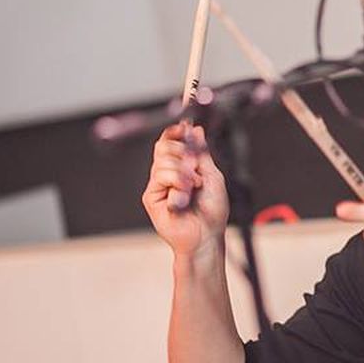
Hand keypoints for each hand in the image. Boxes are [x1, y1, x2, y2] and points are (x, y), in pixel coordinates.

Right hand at [142, 123, 228, 256]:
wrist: (207, 235)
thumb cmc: (212, 210)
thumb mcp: (212, 175)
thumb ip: (202, 153)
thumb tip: (195, 129)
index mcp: (181, 167)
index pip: (170, 142)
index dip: (175, 132)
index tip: (184, 127)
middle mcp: (167, 174)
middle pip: (163, 146)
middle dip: (181, 150)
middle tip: (195, 165)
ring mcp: (158, 184)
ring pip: (163, 160)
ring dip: (184, 171)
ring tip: (195, 186)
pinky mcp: (151, 196)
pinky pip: (160, 175)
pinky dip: (177, 181)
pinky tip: (185, 194)